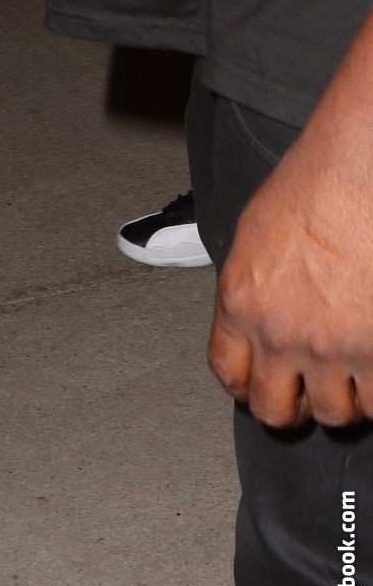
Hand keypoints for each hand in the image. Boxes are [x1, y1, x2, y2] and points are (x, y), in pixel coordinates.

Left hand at [208, 123, 372, 427]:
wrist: (356, 173)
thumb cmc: (311, 188)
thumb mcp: (253, 239)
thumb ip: (251, 291)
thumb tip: (256, 323)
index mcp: (241, 303)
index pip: (228, 372)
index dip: (245, 385)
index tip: (258, 385)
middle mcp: (280, 334)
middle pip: (275, 409)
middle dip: (292, 405)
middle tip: (308, 392)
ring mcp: (332, 347)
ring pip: (335, 412)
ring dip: (344, 397)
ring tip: (352, 372)